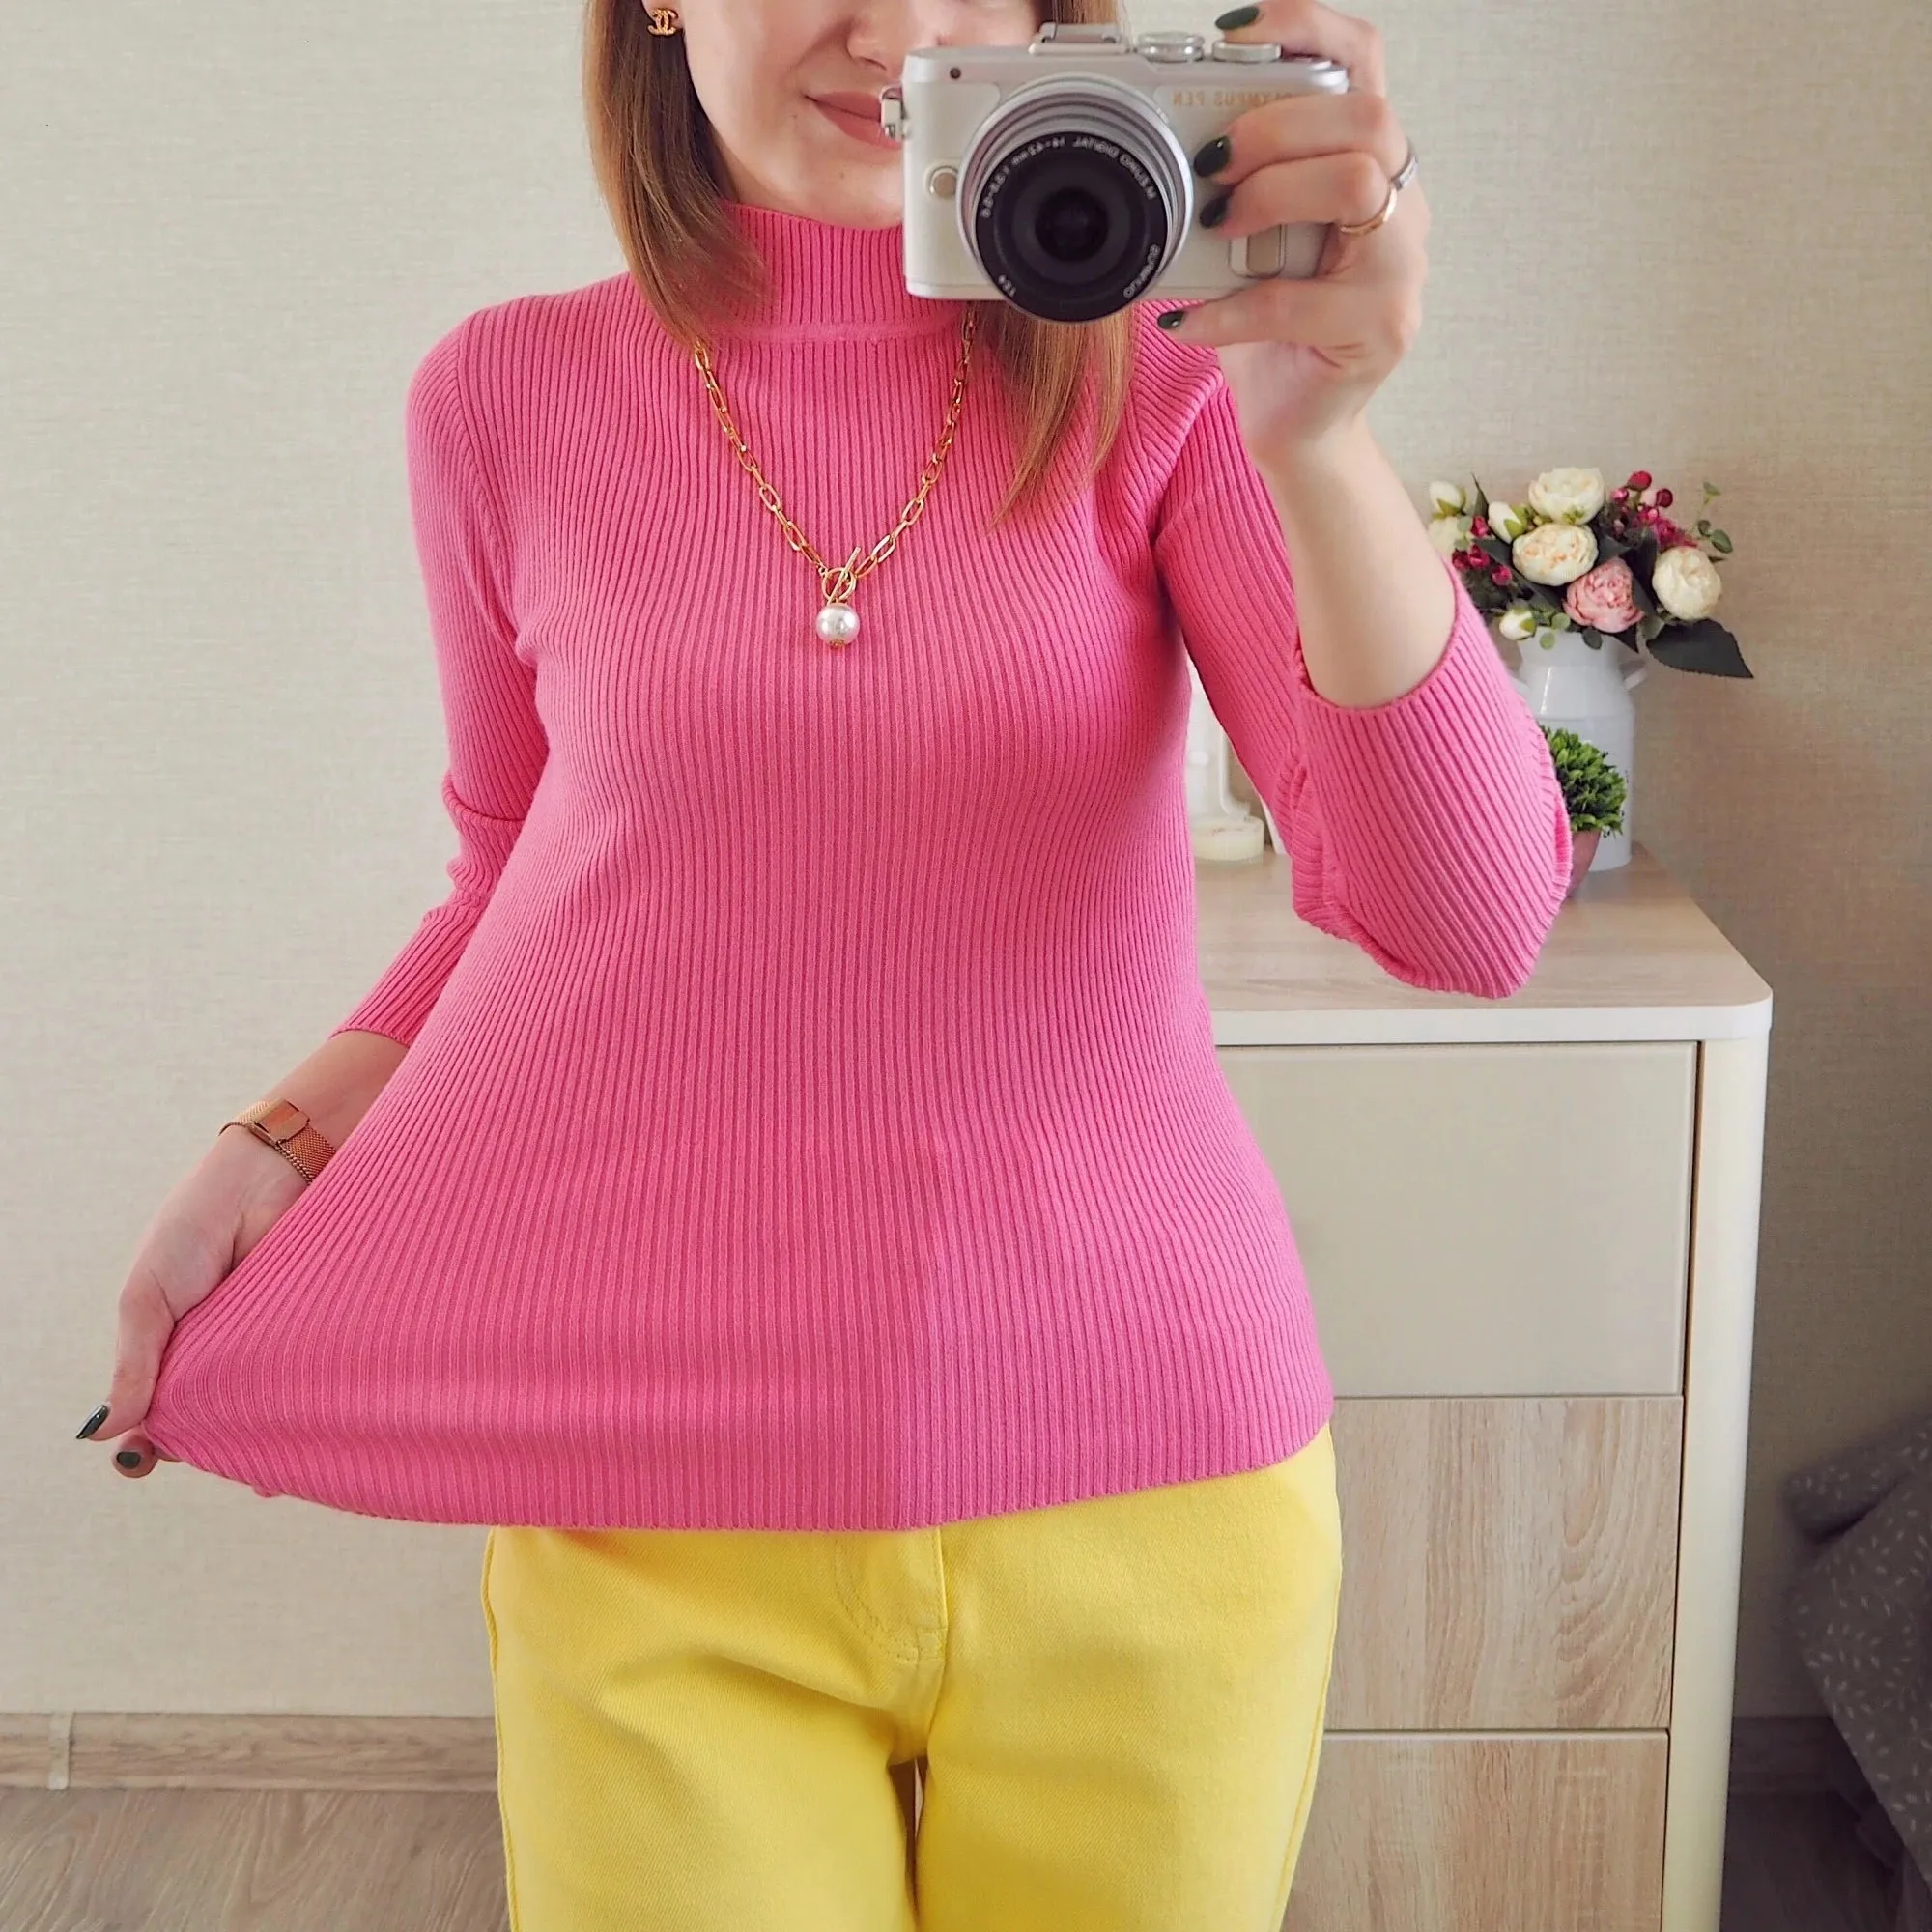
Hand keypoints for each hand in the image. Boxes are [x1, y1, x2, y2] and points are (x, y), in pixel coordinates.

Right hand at [77, 1131, 306, 1477]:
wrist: (268, 1175)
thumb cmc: (194, 1228)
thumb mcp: (147, 1297)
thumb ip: (133, 1362)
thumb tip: (101, 1433)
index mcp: (169, 1346)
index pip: (157, 1409)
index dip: (150, 1440)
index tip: (141, 1462)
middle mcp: (216, 1351)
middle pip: (210, 1418)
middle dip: (207, 1445)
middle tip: (207, 1458)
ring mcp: (262, 1343)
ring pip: (258, 1407)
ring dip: (257, 1434)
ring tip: (257, 1457)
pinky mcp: (306, 1330)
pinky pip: (302, 1377)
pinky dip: (301, 1402)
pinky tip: (301, 1428)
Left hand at [1158, 0, 1428, 461]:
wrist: (1299, 423)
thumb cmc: (1273, 326)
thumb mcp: (1250, 239)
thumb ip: (1235, 183)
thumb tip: (1159, 140)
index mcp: (1372, 164)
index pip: (1364, 63)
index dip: (1308, 28)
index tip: (1233, 29)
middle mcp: (1404, 204)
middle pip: (1368, 119)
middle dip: (1277, 126)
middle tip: (1212, 162)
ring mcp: (1403, 269)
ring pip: (1359, 186)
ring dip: (1272, 195)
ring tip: (1216, 228)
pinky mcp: (1381, 330)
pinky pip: (1300, 302)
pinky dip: (1230, 309)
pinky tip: (1188, 322)